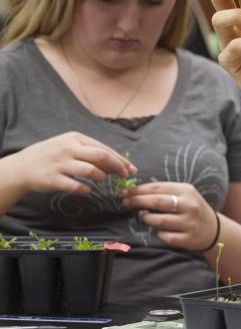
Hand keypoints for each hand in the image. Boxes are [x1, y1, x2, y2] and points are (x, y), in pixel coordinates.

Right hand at [1, 133, 135, 196]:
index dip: (120, 160)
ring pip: (90, 170)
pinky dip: (85, 189)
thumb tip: (116, 163)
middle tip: (125, 176)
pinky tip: (88, 190)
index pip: (104, 149)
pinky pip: (75, 185)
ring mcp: (60, 164)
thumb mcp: (69, 147)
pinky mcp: (52, 179)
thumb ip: (89, 152)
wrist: (21, 167)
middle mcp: (68, 149)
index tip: (131, 169)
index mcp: (75, 138)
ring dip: (101, 177)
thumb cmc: (51, 156)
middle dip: (117, 167)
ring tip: (102, 180)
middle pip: (101, 157)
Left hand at [122, 182, 219, 251]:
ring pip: (160, 221)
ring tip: (143, 216)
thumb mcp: (183, 195)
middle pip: (157, 202)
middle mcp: (189, 205)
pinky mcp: (188, 238)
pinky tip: (160, 231)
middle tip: (125, 203)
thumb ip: (163, 192)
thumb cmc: (191, 209)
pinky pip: (166, 237)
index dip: (138, 190)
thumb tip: (135, 192)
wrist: (212, 228)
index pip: (157, 188)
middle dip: (138, 202)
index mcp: (186, 191)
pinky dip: (160, 234)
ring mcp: (190, 222)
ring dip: (147, 218)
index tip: (124, 193)